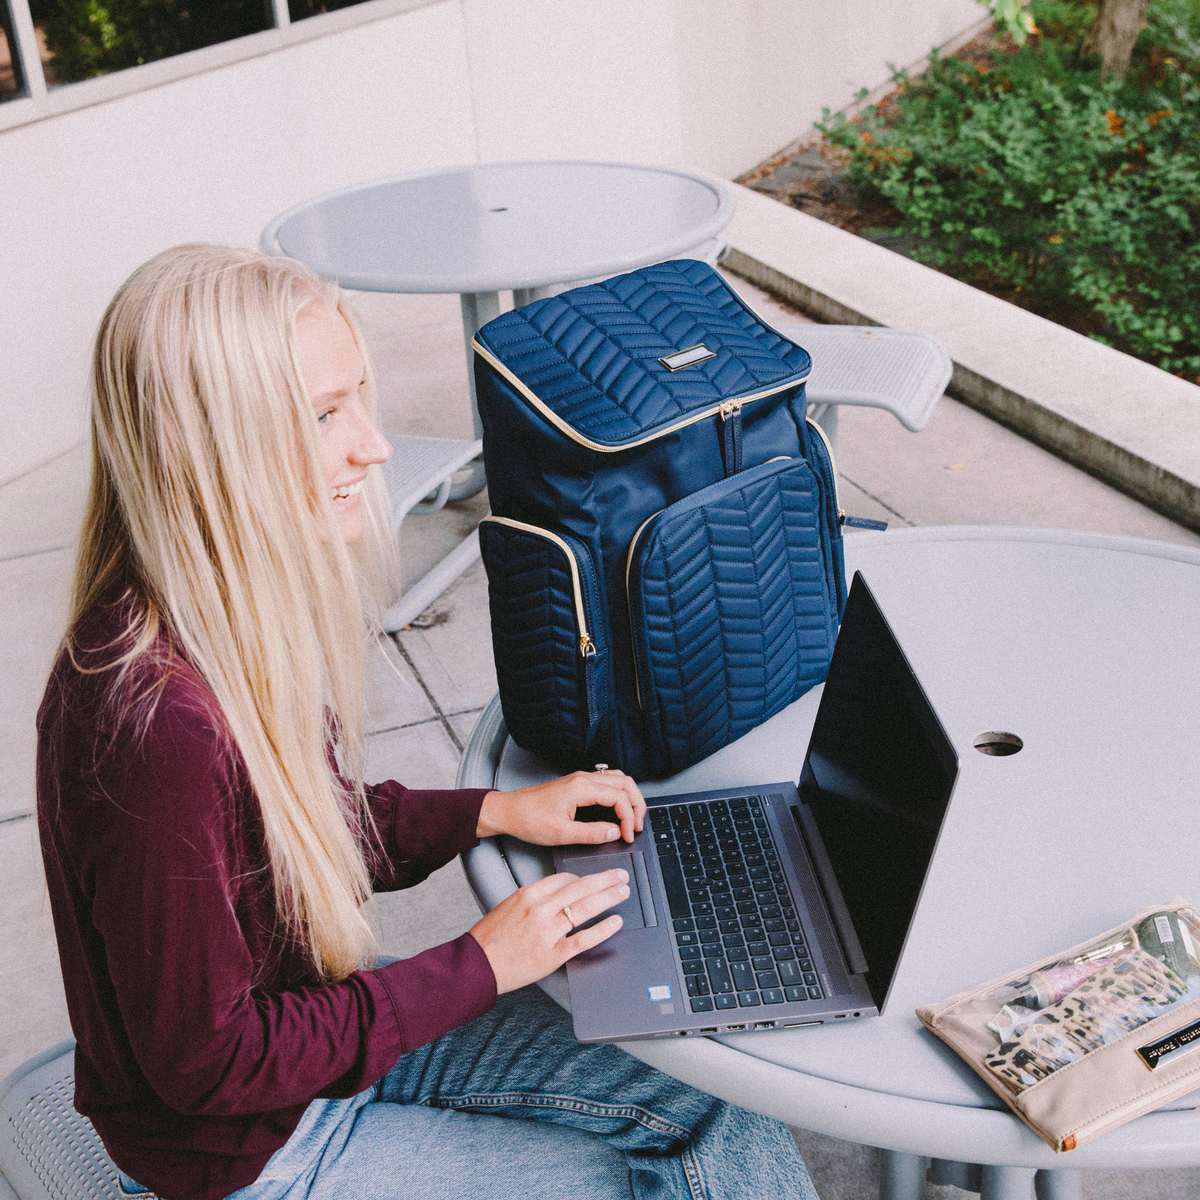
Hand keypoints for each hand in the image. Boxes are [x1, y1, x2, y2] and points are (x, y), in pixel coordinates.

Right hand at [469, 868, 628, 992]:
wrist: (476, 966)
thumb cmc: (490, 937)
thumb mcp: (509, 905)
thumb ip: (535, 898)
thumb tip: (561, 892)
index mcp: (528, 894)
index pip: (564, 878)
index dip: (584, 878)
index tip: (596, 879)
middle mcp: (539, 909)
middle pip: (581, 888)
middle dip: (605, 880)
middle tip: (621, 875)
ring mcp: (547, 932)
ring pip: (585, 909)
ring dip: (609, 898)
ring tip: (623, 892)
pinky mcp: (552, 955)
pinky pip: (583, 939)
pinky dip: (603, 929)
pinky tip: (616, 922)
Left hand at [477, 770, 645, 845]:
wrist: (508, 811)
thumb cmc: (529, 820)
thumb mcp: (561, 833)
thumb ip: (592, 833)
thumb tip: (615, 833)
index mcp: (581, 788)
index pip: (619, 797)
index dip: (629, 818)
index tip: (628, 836)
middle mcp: (584, 778)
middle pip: (625, 783)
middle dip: (636, 805)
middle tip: (638, 827)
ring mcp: (581, 778)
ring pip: (618, 779)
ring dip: (630, 797)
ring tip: (632, 818)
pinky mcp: (577, 783)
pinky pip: (607, 782)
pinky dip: (619, 793)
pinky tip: (618, 808)